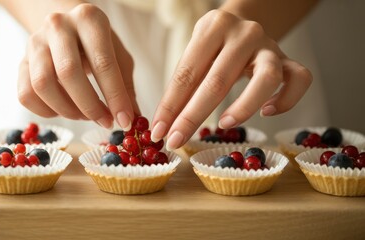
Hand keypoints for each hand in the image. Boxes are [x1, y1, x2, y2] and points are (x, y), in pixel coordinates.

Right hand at [17, 4, 138, 129]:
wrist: (68, 29)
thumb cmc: (98, 44)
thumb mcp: (119, 57)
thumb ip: (125, 86)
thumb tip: (131, 119)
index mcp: (89, 19)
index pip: (102, 62)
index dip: (115, 97)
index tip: (125, 121)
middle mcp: (58, 26)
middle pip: (68, 72)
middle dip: (90, 106)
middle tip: (105, 121)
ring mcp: (35, 42)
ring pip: (42, 85)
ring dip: (67, 110)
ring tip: (85, 115)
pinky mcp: (21, 61)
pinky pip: (26, 94)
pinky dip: (46, 111)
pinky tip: (64, 110)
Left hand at [151, 9, 311, 149]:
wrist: (243, 24)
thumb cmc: (212, 48)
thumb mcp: (194, 56)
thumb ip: (182, 86)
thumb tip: (165, 126)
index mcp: (213, 26)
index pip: (187, 72)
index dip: (170, 105)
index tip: (158, 131)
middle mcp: (244, 33)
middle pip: (218, 80)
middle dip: (193, 115)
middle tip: (176, 140)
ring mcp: (269, 46)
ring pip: (267, 77)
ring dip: (244, 106)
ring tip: (224, 124)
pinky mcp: (288, 60)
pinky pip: (299, 79)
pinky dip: (285, 100)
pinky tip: (267, 112)